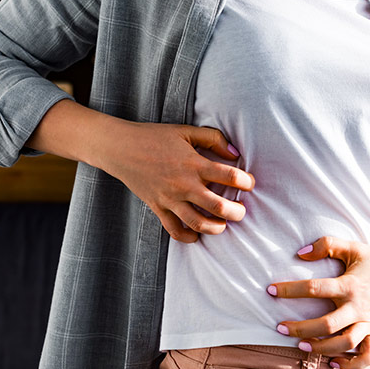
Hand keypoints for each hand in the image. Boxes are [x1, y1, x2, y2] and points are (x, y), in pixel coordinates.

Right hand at [102, 120, 254, 242]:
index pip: (229, 176)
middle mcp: (184, 184)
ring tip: (223, 225)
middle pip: (218, 206)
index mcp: (194, 163)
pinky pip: (174, 230)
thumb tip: (234, 153)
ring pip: (198, 223)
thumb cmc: (154, 137)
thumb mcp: (186, 131)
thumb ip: (213, 138)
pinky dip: (188, 237)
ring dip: (216, 228)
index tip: (249, 183)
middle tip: (241, 210)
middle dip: (236, 212)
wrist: (120, 148)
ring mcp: (170, 199)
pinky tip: (197, 235)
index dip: (245, 181)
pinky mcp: (158, 207)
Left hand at [268, 223, 369, 368]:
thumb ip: (326, 244)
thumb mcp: (353, 247)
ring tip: (301, 346)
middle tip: (280, 328)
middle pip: (327, 324)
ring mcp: (369, 323)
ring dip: (320, 348)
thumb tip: (300, 252)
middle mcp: (359, 307)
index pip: (315, 288)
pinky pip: (365, 357)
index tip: (270, 290)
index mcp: (350, 285)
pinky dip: (350, 365)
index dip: (290, 290)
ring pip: (344, 344)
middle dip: (300, 328)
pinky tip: (332, 363)